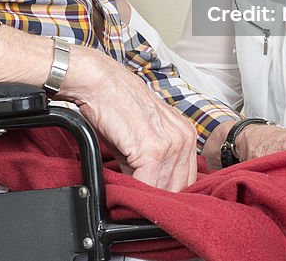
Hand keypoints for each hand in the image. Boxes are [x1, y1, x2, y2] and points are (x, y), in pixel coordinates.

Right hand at [63, 46, 198, 190]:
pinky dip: (136, 192)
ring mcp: (171, 143)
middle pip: (179, 187)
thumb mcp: (143, 134)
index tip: (150, 199)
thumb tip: (149, 190)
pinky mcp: (153, 150)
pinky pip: (149, 185)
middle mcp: (184, 137)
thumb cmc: (116, 105)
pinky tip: (124, 187)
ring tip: (128, 194)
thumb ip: (154, 162)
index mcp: (186, 133)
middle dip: (157, 196)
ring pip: (165, 189)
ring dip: (145, 196)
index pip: (186, 178)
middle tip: (137, 201)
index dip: (167, 192)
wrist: (100, 84)